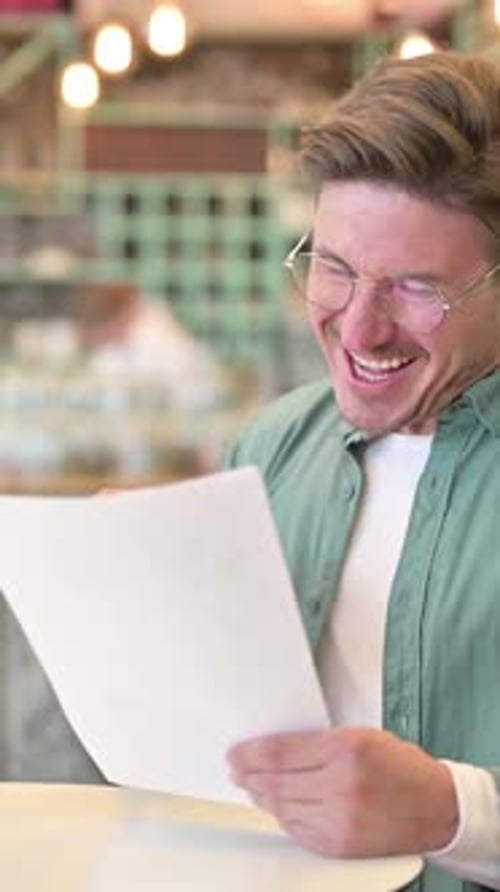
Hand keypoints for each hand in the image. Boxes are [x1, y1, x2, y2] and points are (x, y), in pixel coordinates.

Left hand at [227, 727, 458, 857]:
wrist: (435, 808)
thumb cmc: (400, 766)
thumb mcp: (361, 736)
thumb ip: (319, 742)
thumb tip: (275, 750)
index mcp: (345, 749)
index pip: (282, 751)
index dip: (252, 752)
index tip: (236, 751)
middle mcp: (340, 785)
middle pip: (277, 781)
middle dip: (250, 773)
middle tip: (235, 767)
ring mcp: (339, 819)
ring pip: (283, 807)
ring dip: (262, 795)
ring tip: (252, 785)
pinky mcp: (339, 845)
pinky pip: (297, 830)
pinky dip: (283, 816)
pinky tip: (276, 806)